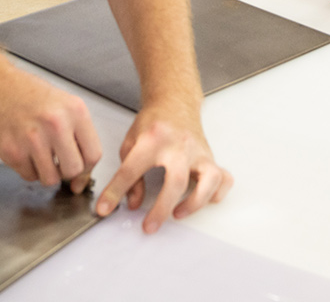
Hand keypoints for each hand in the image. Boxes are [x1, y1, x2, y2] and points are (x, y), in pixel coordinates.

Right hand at [0, 66, 102, 192]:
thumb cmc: (31, 95)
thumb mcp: (65, 105)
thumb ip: (79, 137)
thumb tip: (82, 178)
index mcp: (75, 111)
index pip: (93, 155)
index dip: (87, 168)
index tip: (81, 169)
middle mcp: (56, 124)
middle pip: (73, 170)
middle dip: (66, 171)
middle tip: (59, 162)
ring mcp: (33, 139)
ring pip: (50, 179)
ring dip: (46, 172)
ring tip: (40, 154)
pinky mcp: (12, 151)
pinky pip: (29, 176)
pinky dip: (28, 169)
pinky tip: (25, 150)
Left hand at [96, 103, 231, 232]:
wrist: (175, 103)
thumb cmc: (153, 123)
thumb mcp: (130, 143)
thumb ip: (128, 175)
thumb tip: (132, 203)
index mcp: (153, 139)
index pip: (131, 170)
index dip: (115, 192)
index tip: (105, 208)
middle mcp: (179, 145)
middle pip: (175, 180)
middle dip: (162, 208)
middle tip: (149, 226)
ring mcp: (198, 152)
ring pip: (209, 179)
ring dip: (195, 202)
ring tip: (178, 213)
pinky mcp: (210, 157)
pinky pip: (223, 178)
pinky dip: (218, 193)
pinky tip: (204, 200)